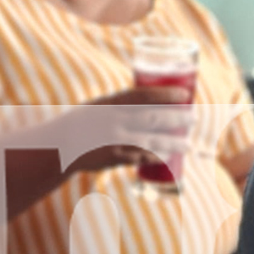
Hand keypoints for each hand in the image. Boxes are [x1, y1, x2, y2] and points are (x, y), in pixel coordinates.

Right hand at [64, 86, 194, 176]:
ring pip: (149, 141)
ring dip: (171, 143)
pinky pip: (139, 158)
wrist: (60, 145)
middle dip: (175, 119)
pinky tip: (169, 157)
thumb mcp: (102, 106)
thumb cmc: (86, 121)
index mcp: (111, 103)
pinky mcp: (113, 158)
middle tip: (194, 119)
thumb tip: (155, 100)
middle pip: (151, 119)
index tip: (186, 95)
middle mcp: (113, 120)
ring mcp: (113, 140)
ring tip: (189, 144)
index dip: (166, 94)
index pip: (143, 95)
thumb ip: (125, 104)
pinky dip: (155, 157)